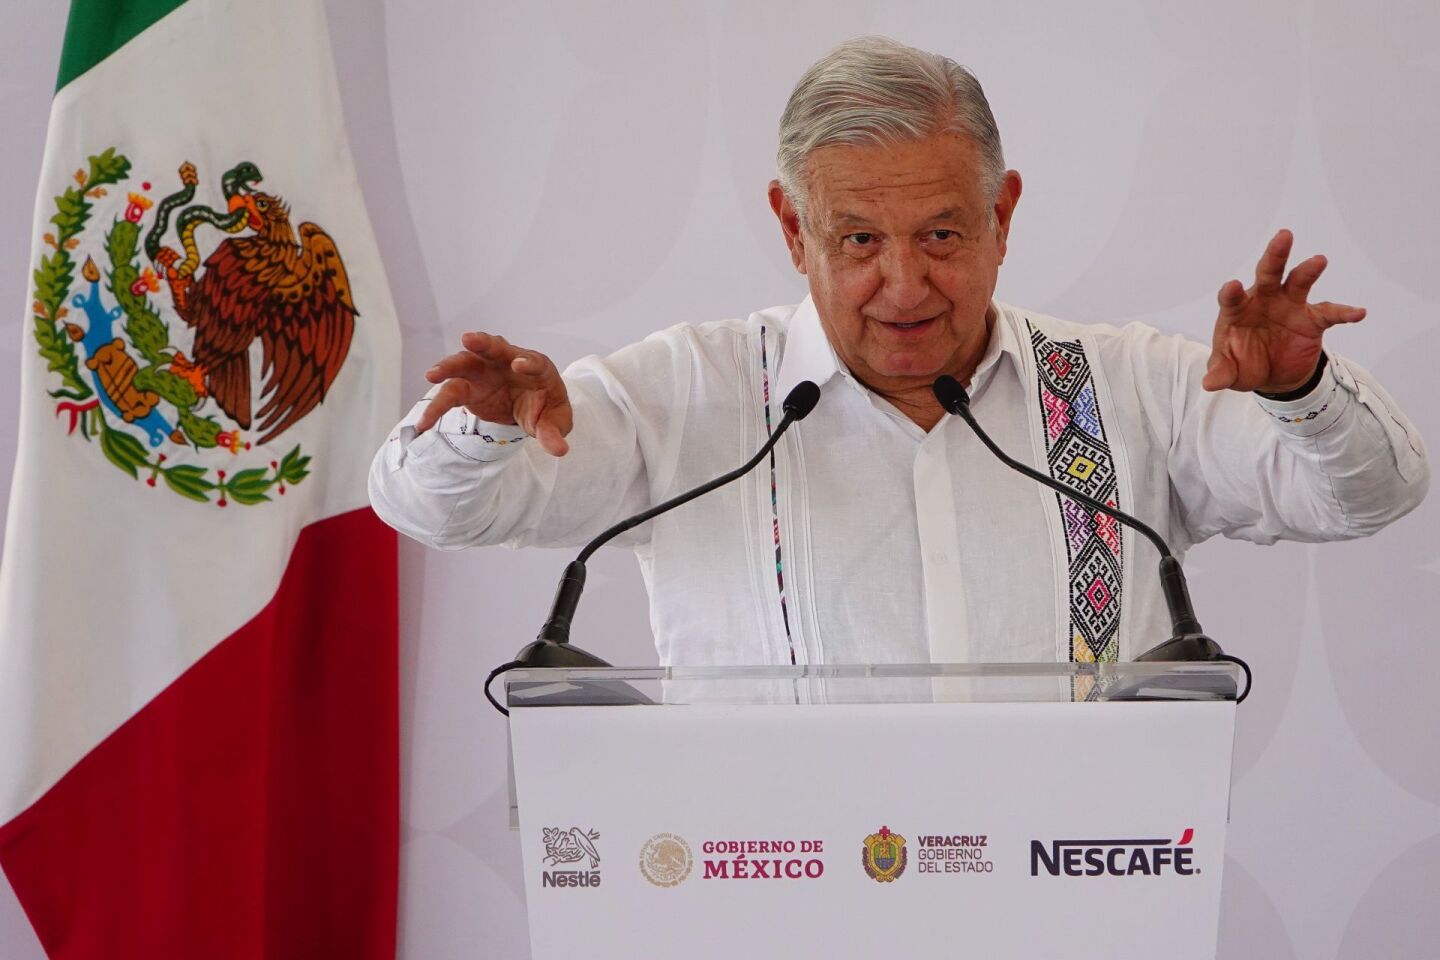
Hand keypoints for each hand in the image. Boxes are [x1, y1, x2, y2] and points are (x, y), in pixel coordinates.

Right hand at [417, 332, 572, 456]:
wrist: (530, 408)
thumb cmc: (546, 408)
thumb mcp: (555, 422)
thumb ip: (553, 433)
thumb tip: (559, 450)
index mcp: (536, 367)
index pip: (533, 361)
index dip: (527, 362)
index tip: (518, 364)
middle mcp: (507, 362)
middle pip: (493, 348)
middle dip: (481, 343)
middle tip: (468, 339)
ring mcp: (485, 371)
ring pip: (464, 363)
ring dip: (448, 366)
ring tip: (431, 375)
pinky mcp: (468, 387)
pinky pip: (449, 394)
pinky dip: (436, 407)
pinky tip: (424, 424)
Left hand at [1203, 229, 1365, 393]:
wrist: (1273, 375)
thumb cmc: (1244, 364)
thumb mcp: (1230, 372)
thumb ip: (1221, 373)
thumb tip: (1209, 384)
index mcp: (1238, 311)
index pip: (1232, 298)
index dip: (1231, 293)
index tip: (1232, 286)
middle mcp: (1264, 301)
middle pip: (1268, 274)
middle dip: (1275, 256)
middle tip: (1283, 237)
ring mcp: (1290, 307)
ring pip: (1299, 282)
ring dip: (1308, 271)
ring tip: (1319, 261)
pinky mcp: (1312, 320)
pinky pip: (1330, 313)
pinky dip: (1344, 313)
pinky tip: (1358, 313)